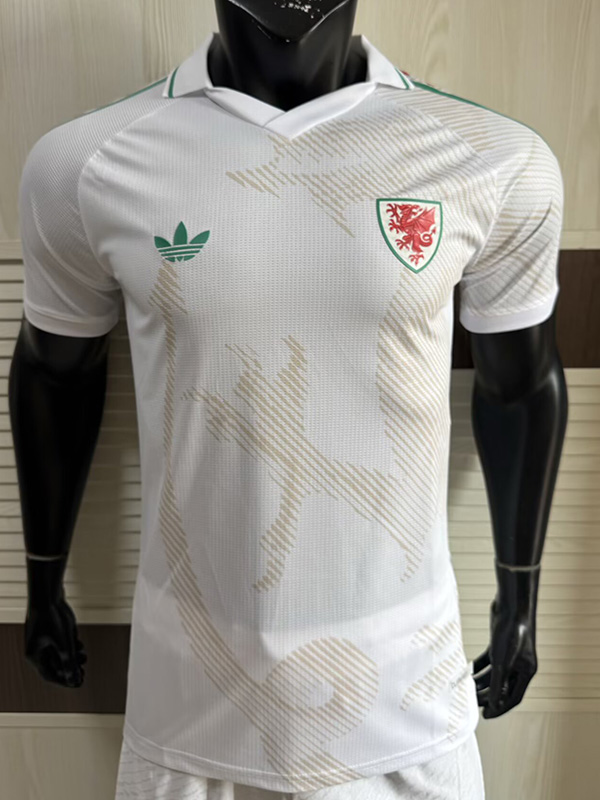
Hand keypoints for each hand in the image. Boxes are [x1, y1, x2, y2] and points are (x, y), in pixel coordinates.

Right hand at [24, 592, 86, 687]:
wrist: (48, 593)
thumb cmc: (52, 617)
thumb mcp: (63, 642)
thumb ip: (69, 662)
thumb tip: (74, 680)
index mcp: (34, 655)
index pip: (50, 675)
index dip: (64, 681)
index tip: (78, 683)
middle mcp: (38, 649)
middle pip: (55, 666)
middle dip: (70, 670)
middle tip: (83, 674)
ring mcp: (44, 639)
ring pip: (60, 654)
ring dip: (72, 657)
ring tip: (84, 657)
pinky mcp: (51, 630)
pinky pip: (61, 643)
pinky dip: (71, 646)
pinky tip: (80, 646)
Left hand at [472, 595, 537, 717]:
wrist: (511, 605)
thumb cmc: (512, 632)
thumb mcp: (502, 662)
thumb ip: (497, 684)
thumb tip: (492, 703)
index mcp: (526, 672)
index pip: (513, 697)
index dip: (499, 708)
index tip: (485, 716)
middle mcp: (519, 666)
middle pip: (502, 687)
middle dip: (487, 696)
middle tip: (471, 703)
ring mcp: (509, 655)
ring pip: (494, 675)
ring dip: (481, 682)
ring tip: (466, 689)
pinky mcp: (499, 645)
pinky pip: (488, 662)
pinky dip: (478, 667)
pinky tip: (467, 671)